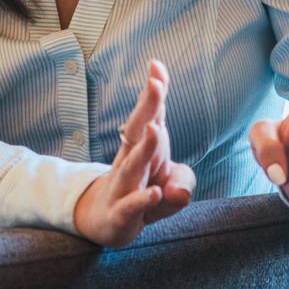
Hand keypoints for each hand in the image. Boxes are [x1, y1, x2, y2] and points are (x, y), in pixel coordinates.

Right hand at [72, 60, 194, 246]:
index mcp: (143, 148)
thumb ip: (182, 182)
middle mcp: (130, 162)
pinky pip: (131, 206)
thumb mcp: (169, 186)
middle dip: (147, 107)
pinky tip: (155, 192)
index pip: (150, 116)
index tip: (156, 65)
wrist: (106, 223)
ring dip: (144, 147)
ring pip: (133, 165)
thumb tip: (181, 192)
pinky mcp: (120, 214)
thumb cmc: (140, 194)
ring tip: (155, 130)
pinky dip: (142, 199)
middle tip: (154, 83)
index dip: (154, 93)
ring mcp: (123, 187)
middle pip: (137, 131)